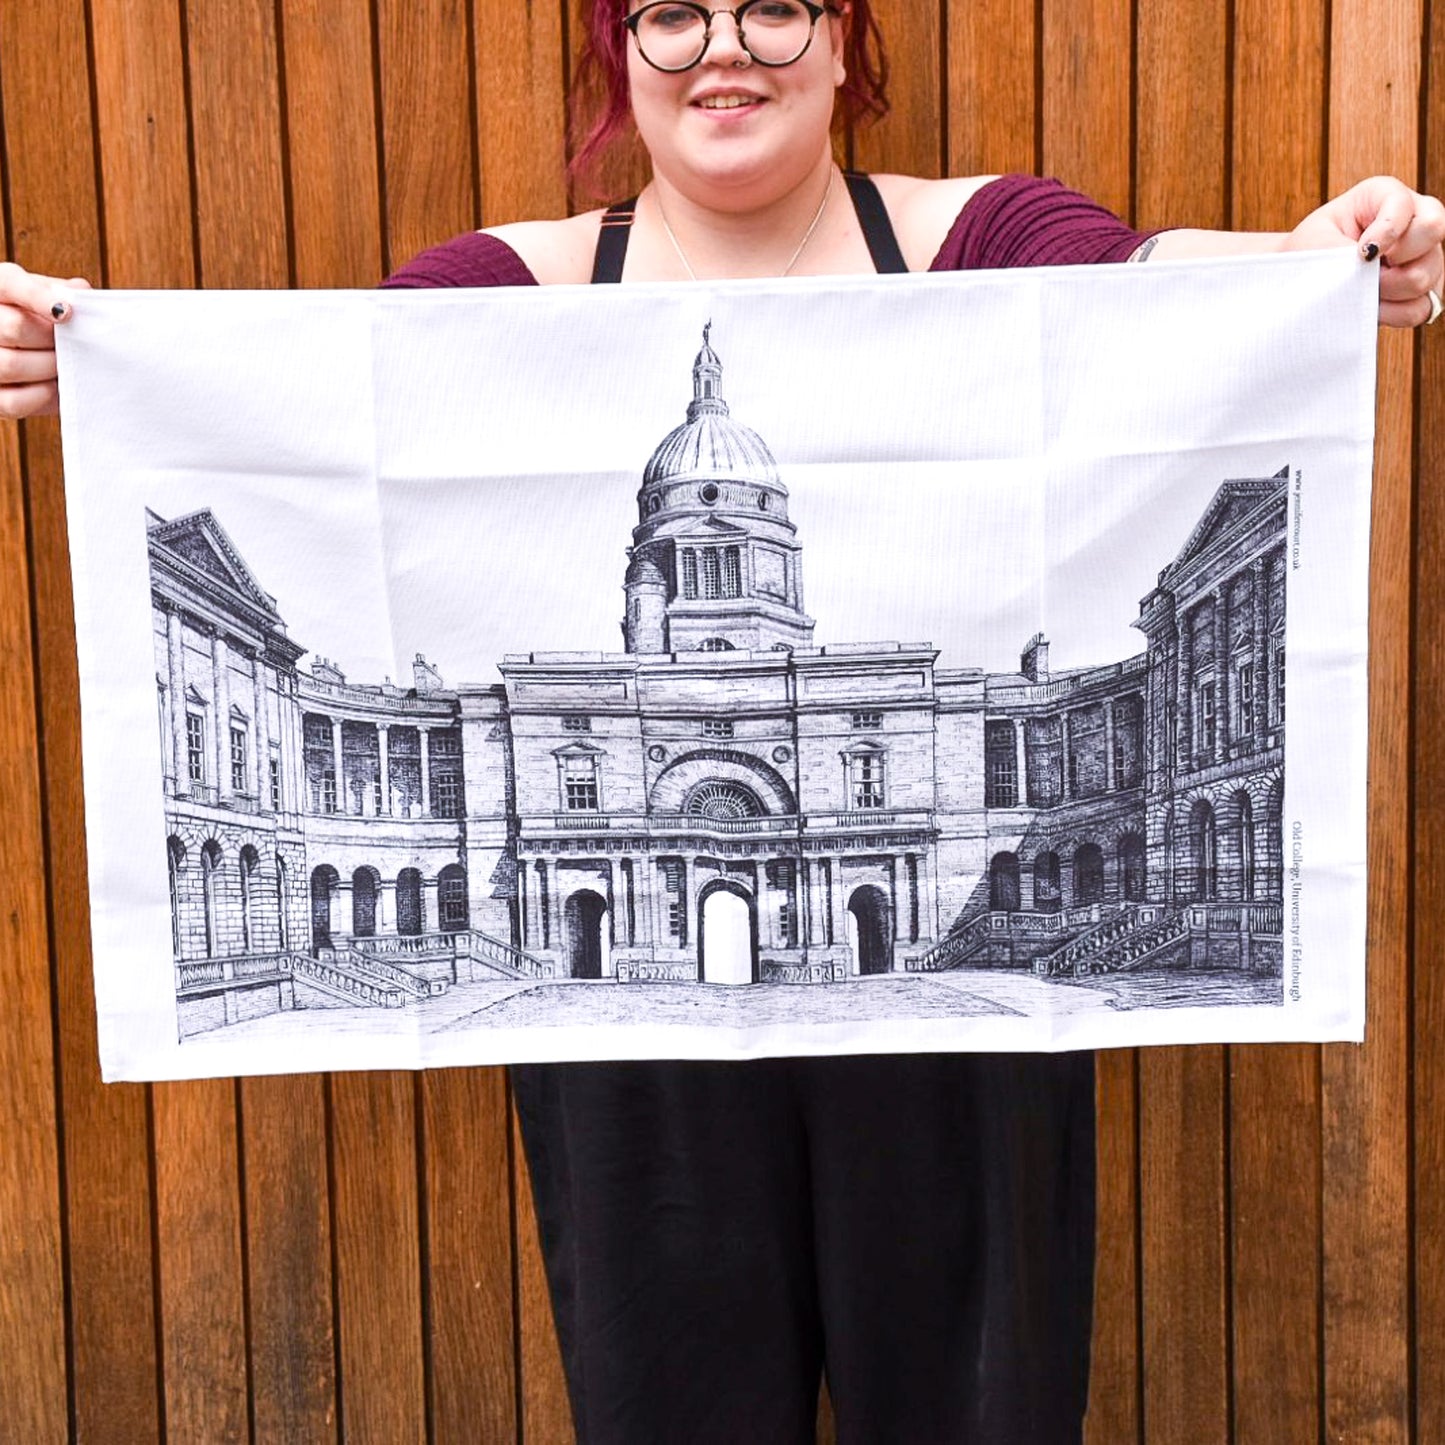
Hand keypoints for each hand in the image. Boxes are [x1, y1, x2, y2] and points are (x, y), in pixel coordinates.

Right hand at [0, 262, 91, 417]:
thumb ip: (61, 291)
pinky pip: (13, 401)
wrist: (28, 348)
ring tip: (64, 364)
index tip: (67, 312)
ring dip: (49, 367)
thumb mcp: (46, 295)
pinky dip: (41, 395)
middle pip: (14, 328)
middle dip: (52, 340)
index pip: (9, 284)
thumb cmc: (41, 318)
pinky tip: (54, 385)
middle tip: (72, 346)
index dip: (38, 297)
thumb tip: (80, 292)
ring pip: (11, 365)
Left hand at [1287, 177, 1444, 327]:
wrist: (1301, 279)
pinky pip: (1421, 308)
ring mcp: (1424, 254)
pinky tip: (1371, 307)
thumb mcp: (1317, 242)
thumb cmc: (1309, 251)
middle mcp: (1414, 219)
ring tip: (1360, 289)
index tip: (1360, 252)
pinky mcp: (1422, 289)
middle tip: (1365, 269)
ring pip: (1427, 275)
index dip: (1385, 232)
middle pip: (1432, 231)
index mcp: (1385, 196)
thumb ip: (1347, 252)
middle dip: (1395, 259)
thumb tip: (1374, 276)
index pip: (1406, 205)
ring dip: (1388, 291)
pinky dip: (1393, 313)